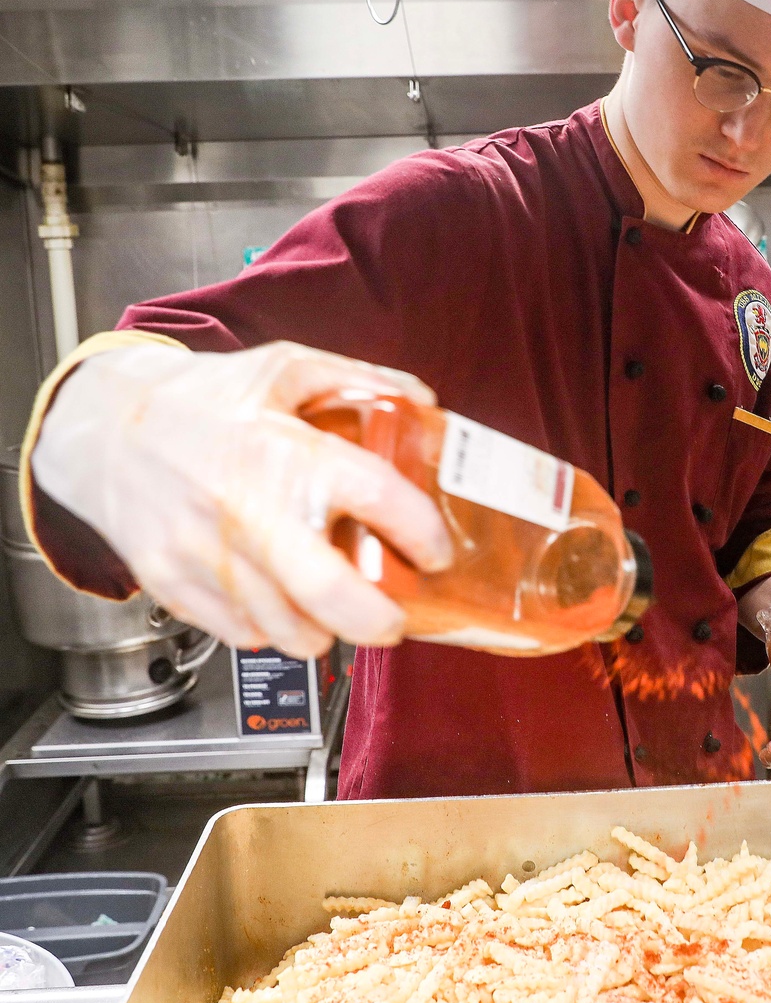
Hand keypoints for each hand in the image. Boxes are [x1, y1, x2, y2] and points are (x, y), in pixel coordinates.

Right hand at [32, 341, 452, 657]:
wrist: (103, 429)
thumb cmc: (199, 400)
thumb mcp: (284, 369)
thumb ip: (359, 380)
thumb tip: (423, 402)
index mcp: (283, 450)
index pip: (377, 496)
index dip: (422, 531)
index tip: (435, 549)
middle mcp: (245, 507)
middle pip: (329, 593)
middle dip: (378, 620)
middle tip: (394, 619)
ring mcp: (205, 553)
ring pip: (286, 630)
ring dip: (326, 631)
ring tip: (337, 611)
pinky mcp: (173, 584)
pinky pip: (240, 633)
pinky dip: (272, 629)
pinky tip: (280, 601)